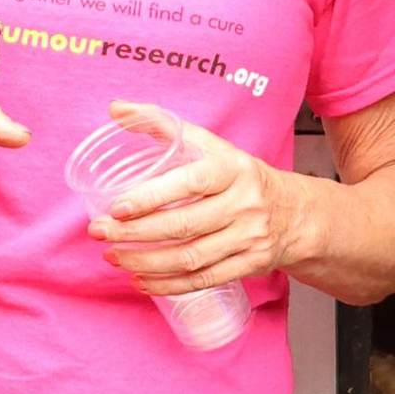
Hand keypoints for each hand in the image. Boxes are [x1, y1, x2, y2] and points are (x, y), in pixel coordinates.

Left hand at [90, 101, 293, 294]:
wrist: (293, 212)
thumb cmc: (238, 176)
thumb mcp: (210, 146)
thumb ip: (162, 124)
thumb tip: (117, 108)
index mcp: (231, 169)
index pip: (189, 183)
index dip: (152, 196)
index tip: (117, 207)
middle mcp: (243, 203)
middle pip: (183, 225)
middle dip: (135, 233)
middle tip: (101, 232)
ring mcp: (248, 237)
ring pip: (190, 258)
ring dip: (145, 261)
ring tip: (113, 257)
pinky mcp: (250, 265)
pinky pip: (203, 280)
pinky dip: (167, 284)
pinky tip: (141, 279)